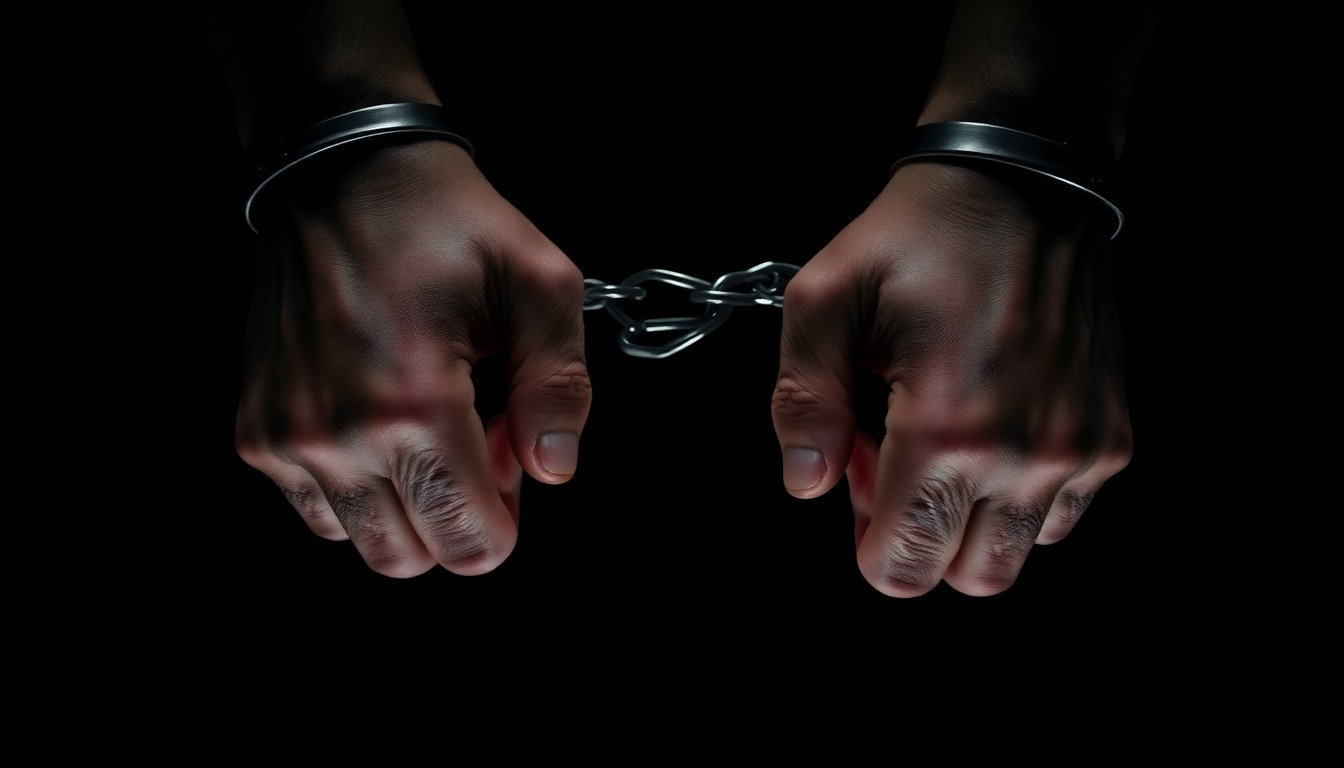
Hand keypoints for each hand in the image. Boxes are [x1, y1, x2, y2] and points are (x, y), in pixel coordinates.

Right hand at [235, 140, 590, 576]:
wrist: (340, 171)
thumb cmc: (446, 222)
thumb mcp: (538, 284)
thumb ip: (559, 387)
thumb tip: (553, 469)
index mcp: (413, 405)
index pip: (470, 544)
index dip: (506, 519)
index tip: (509, 454)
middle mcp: (338, 436)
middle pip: (413, 558)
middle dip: (457, 516)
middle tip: (474, 437)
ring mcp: (286, 438)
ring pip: (363, 541)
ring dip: (405, 506)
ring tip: (424, 425)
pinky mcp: (256, 431)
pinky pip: (319, 510)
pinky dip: (356, 487)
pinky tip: (378, 420)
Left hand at [772, 161, 1131, 595]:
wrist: (1023, 182)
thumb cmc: (917, 236)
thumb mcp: (826, 299)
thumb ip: (803, 402)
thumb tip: (805, 485)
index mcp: (949, 429)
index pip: (902, 566)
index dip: (866, 539)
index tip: (859, 472)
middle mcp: (1026, 455)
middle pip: (963, 576)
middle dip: (918, 537)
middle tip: (897, 457)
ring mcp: (1079, 450)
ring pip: (1012, 554)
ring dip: (970, 521)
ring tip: (946, 440)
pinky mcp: (1112, 437)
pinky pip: (1057, 516)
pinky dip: (1019, 497)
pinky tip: (993, 428)